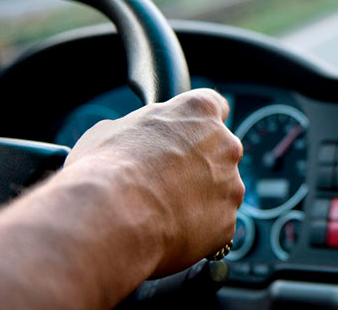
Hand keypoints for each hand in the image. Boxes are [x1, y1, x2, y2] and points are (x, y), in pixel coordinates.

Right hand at [62, 88, 244, 275]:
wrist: (112, 217)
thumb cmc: (107, 168)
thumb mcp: (111, 130)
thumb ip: (140, 130)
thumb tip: (133, 139)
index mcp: (200, 112)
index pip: (215, 106)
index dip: (198, 123)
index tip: (188, 134)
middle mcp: (225, 146)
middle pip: (220, 153)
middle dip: (199, 165)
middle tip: (166, 181)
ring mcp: (231, 186)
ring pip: (220, 192)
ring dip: (199, 199)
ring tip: (161, 211)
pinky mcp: (227, 223)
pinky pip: (215, 225)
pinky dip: (197, 229)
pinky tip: (168, 232)